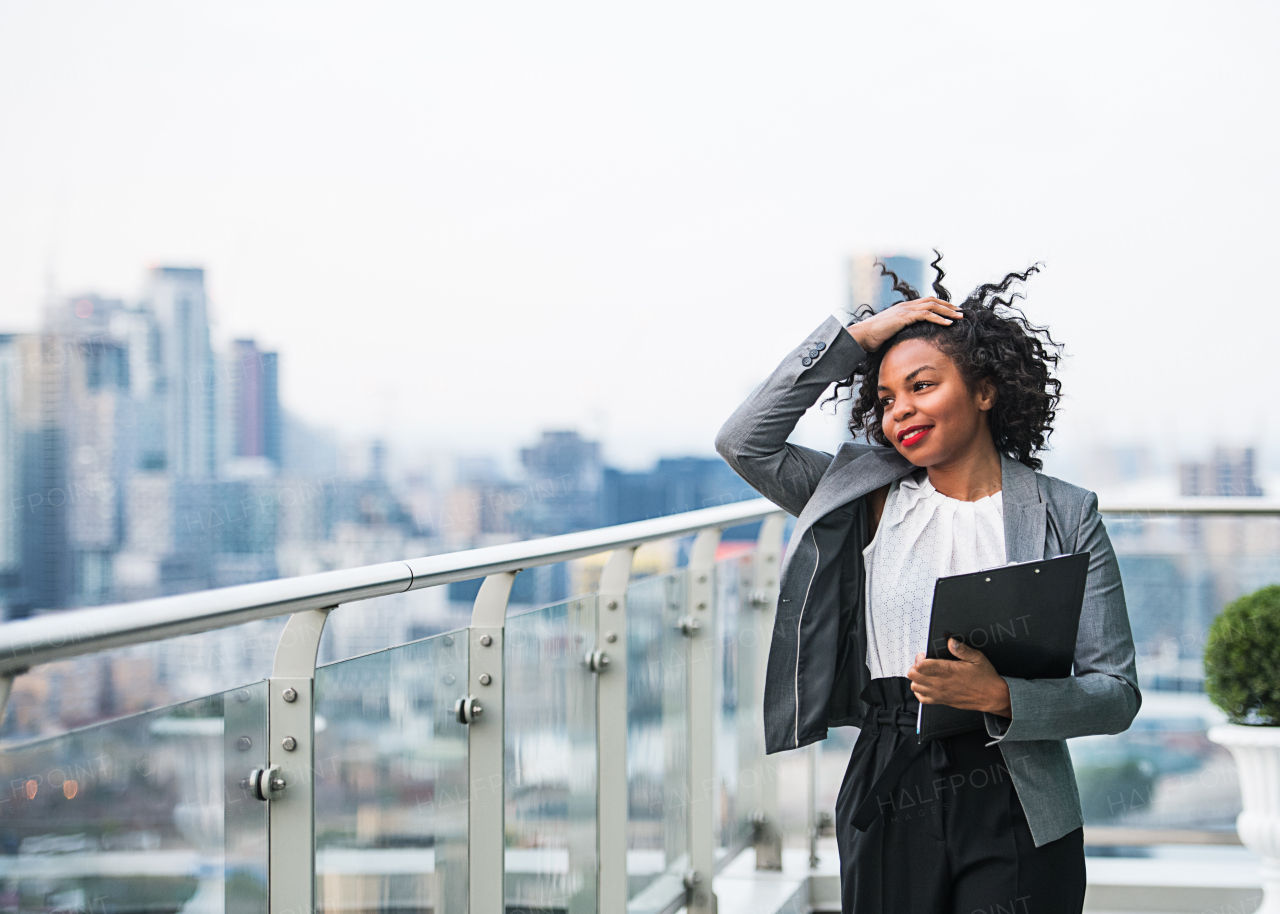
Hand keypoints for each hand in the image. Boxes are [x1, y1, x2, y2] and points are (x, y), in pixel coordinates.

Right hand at [846, 297, 963, 352]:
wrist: (862, 336)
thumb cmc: (873, 337)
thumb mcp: (891, 333)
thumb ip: (901, 332)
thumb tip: (908, 340)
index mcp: (904, 308)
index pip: (927, 302)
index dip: (941, 305)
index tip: (952, 311)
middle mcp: (906, 306)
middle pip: (933, 301)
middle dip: (948, 306)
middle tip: (961, 312)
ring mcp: (905, 310)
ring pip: (932, 306)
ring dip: (948, 311)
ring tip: (960, 317)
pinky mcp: (904, 317)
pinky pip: (926, 315)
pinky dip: (939, 318)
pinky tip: (948, 323)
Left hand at [907, 638, 1011, 716]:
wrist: (992, 697)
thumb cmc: (985, 678)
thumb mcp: (977, 658)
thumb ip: (962, 649)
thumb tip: (951, 641)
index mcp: (948, 671)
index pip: (921, 666)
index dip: (919, 658)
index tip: (925, 655)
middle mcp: (941, 683)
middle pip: (914, 675)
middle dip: (915, 666)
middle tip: (923, 662)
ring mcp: (940, 693)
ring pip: (915, 686)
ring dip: (916, 678)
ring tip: (925, 672)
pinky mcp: (942, 701)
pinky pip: (922, 699)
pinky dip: (920, 691)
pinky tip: (926, 685)